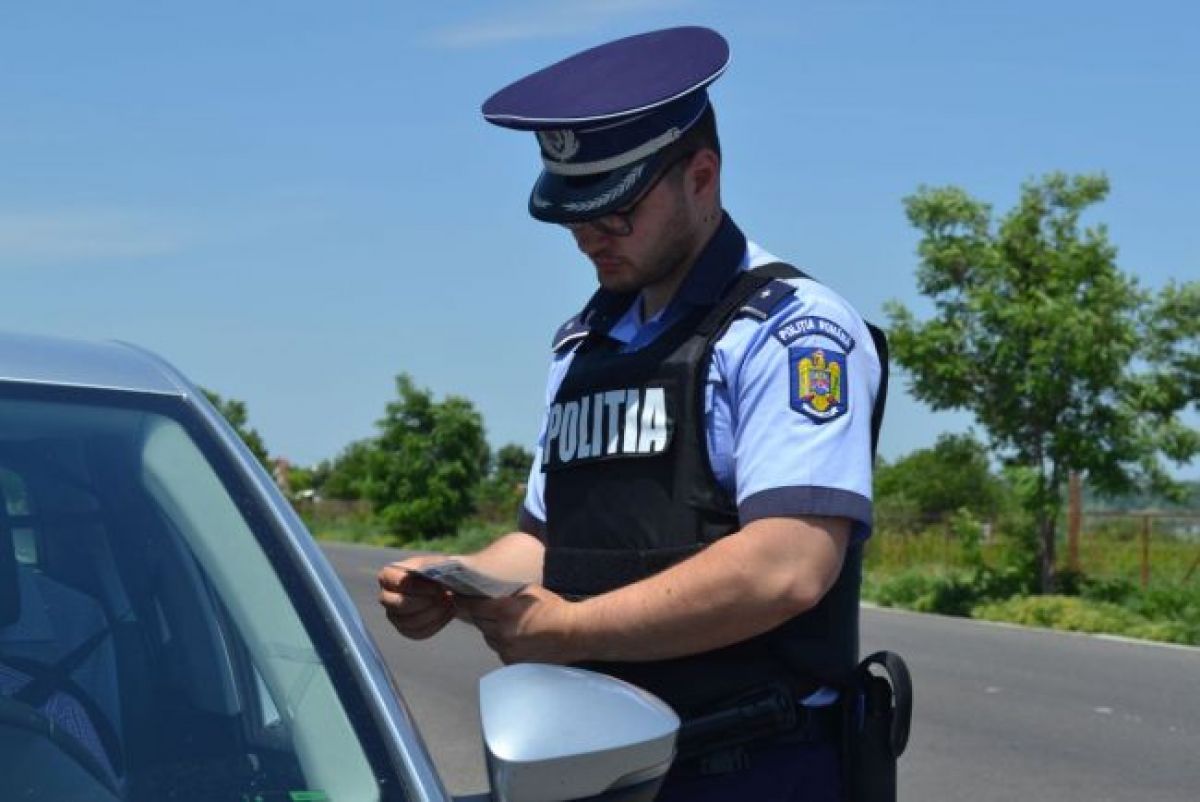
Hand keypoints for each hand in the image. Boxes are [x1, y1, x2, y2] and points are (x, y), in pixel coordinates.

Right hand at [377, 555, 456, 639]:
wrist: (447, 584)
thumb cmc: (438, 570)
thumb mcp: (434, 563)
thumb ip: (426, 567)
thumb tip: (422, 573)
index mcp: (390, 574)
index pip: (394, 582)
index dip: (416, 586)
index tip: (437, 587)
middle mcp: (387, 596)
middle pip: (399, 605)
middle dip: (425, 602)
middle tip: (445, 595)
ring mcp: (394, 614)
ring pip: (409, 622)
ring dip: (434, 613)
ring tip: (449, 601)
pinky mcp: (405, 629)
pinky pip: (418, 632)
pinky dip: (437, 623)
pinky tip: (448, 612)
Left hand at [457, 584, 581, 664]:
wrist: (573, 633)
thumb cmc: (554, 608)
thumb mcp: (529, 592)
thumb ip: (507, 594)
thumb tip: (488, 592)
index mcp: (505, 611)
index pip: (473, 606)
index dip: (462, 601)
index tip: (455, 596)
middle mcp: (502, 632)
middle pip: (478, 622)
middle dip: (477, 613)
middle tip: (478, 606)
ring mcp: (507, 649)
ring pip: (487, 637)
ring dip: (490, 628)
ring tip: (502, 621)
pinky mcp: (513, 662)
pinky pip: (498, 649)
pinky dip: (501, 642)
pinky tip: (513, 635)